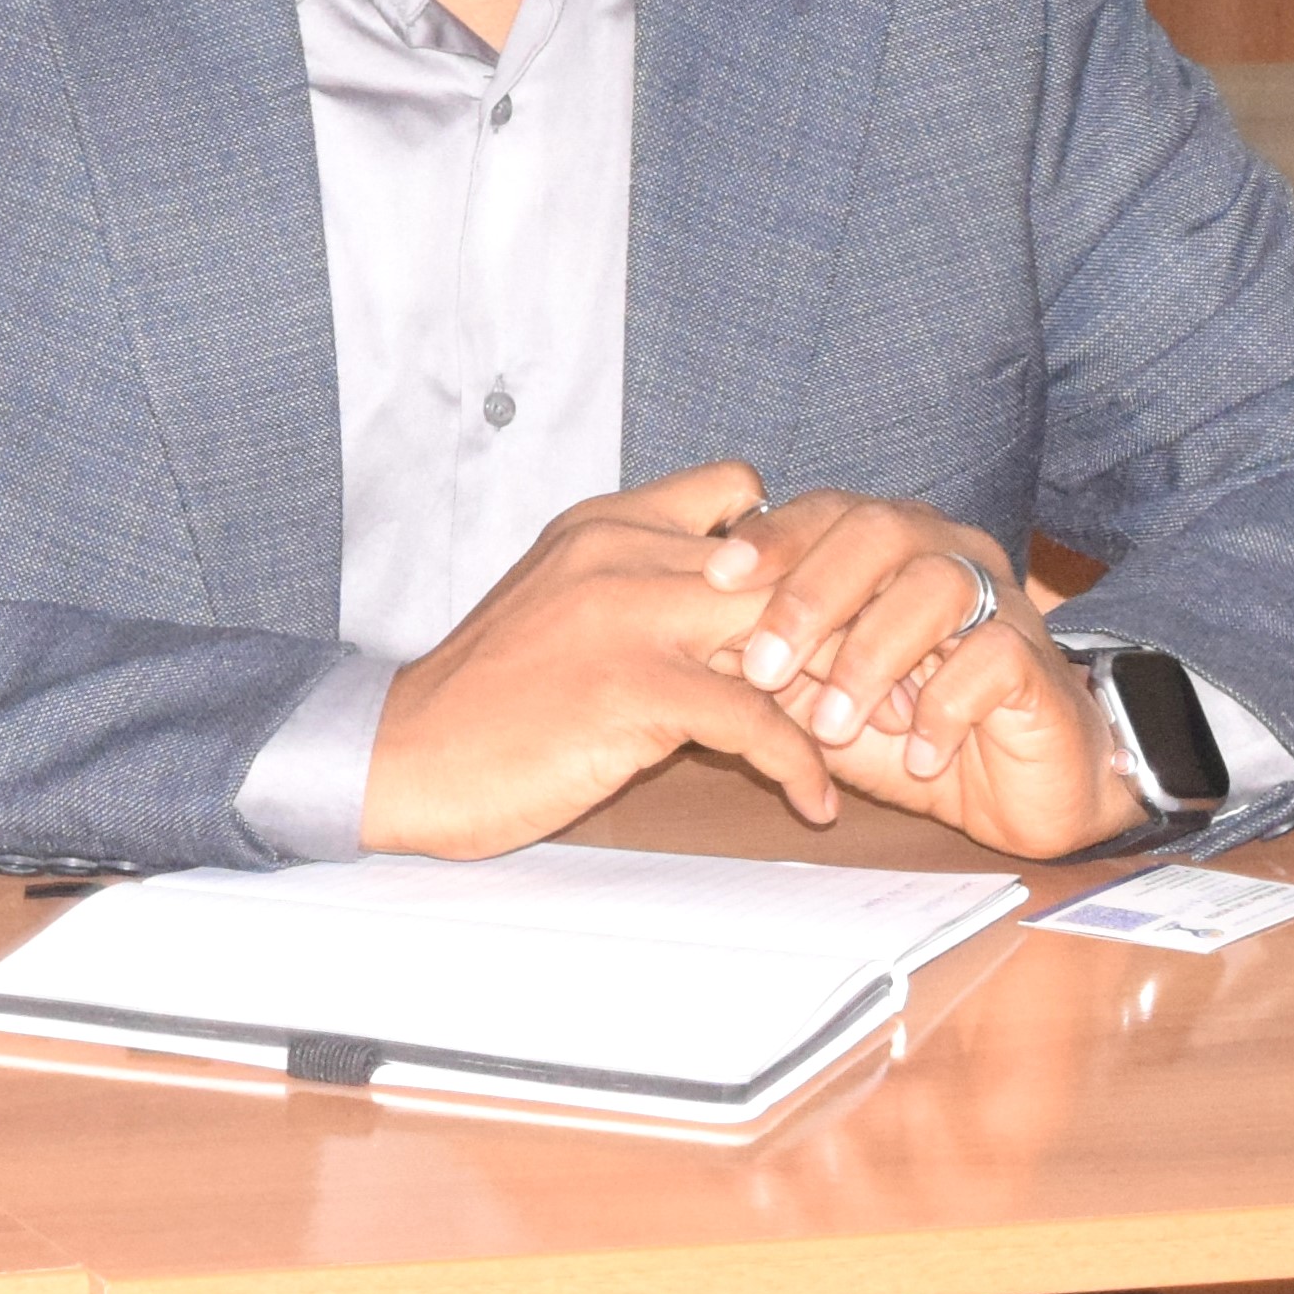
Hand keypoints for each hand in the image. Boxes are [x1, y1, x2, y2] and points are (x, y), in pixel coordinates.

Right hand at [364, 461, 867, 854]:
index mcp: (603, 522)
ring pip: (780, 629)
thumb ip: (641, 581)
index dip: (797, 543)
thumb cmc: (492, 694)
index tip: (831, 603)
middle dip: (843, 618)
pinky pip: (757, 721)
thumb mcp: (564, 602)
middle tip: (886, 681)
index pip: (740, 491)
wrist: (408, 751)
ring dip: (840, 689)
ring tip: (874, 739)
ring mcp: (625, 614)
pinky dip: (803, 766)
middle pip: (779, 559)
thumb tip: (744, 601)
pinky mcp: (633, 688)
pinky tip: (815, 802)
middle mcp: (619, 549)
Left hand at [705, 493, 1139, 858]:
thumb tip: (692, 636)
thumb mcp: (816, 694)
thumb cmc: (900, 729)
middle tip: (763, 665)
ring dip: (871, 659)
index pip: (826, 510)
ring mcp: (1000, 602)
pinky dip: (942, 708)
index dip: (772, 536)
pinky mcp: (1037, 661)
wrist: (1011, 793)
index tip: (714, 575)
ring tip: (831, 725)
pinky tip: (915, 753)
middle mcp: (946, 553)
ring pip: (935, 588)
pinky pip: (992, 658)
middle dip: (811, 596)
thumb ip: (766, 657)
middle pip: (878, 532)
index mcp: (889, 543)